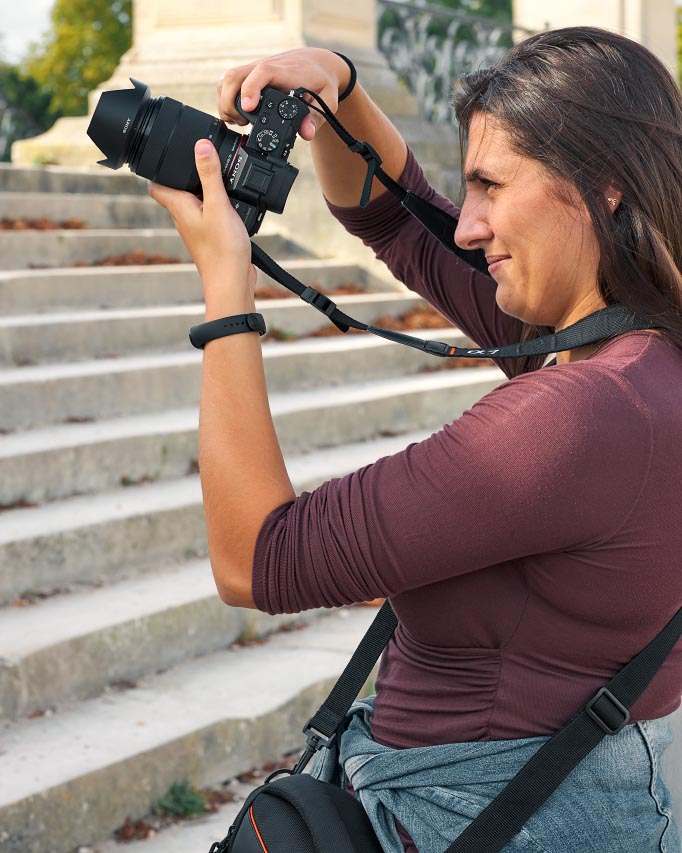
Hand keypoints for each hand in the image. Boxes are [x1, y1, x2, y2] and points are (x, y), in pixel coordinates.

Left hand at [148, 140, 255, 310]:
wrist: (232, 282)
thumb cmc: (222, 250)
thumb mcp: (218, 205)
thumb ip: (210, 175)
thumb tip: (200, 146)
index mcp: (178, 207)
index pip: (156, 185)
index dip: (157, 167)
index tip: (164, 153)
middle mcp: (184, 218)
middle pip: (177, 191)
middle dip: (186, 174)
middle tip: (201, 159)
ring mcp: (197, 229)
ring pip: (194, 203)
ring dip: (204, 190)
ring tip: (220, 178)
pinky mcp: (211, 237)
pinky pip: (209, 214)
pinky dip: (217, 206)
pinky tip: (232, 205)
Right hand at [216, 48, 351, 140]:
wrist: (317, 63)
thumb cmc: (322, 81)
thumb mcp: (328, 100)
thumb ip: (316, 117)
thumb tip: (306, 134)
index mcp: (285, 72)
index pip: (262, 73)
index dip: (251, 89)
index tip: (248, 108)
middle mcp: (266, 67)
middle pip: (235, 76)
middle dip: (229, 102)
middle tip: (240, 124)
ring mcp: (255, 70)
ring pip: (228, 79)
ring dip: (225, 101)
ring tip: (238, 122)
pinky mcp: (250, 75)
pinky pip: (229, 83)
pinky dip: (226, 99)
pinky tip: (236, 115)